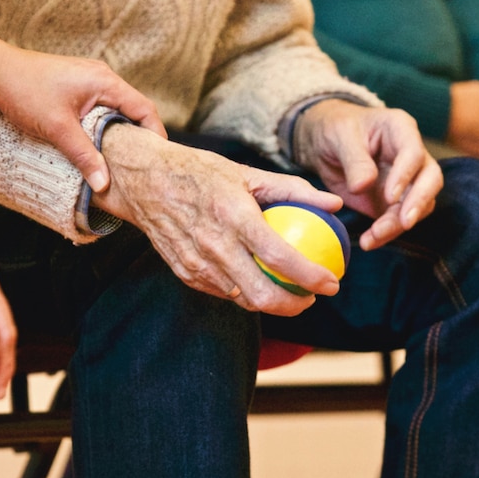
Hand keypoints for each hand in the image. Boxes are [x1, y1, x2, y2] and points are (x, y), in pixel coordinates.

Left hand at [0, 49, 166, 191]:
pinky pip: (101, 108)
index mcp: (106, 82)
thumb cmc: (25, 91)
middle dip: (139, 137)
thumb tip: (104, 184)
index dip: (155, 135)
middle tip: (141, 165)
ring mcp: (90, 80)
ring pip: (116, 110)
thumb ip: (84, 156)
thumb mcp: (58, 129)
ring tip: (120, 160)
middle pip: (134, 110)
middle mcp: (102, 77)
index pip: (145, 109)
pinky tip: (97, 145)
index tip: (157, 159)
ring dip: (119, 133)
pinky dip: (104, 126)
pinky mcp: (77, 86)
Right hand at [91, 124, 343, 316]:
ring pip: (243, 300)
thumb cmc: (200, 172)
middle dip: (295, 305)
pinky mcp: (185, 273)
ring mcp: (197, 264)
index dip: (311, 276)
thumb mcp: (247, 172)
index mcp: (233, 215)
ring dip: (271, 303)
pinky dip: (244, 292)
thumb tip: (334, 203)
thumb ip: (293, 189)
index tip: (332, 282)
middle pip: (262, 295)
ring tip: (290, 292)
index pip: (279, 257)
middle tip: (312, 297)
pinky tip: (258, 281)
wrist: (144, 181)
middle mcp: (214, 245)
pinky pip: (223, 292)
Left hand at [293, 99, 443, 250]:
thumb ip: (354, 160)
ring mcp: (407, 180)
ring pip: (418, 205)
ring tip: (374, 236)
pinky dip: (387, 233)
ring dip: (399, 224)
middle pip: (430, 179)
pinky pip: (399, 220)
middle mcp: (411, 155)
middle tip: (404, 223)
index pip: (414, 153)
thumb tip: (363, 186)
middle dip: (419, 202)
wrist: (324, 143)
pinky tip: (369, 241)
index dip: (405, 175)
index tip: (389, 196)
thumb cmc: (335, 129)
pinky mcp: (395, 201)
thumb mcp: (339, 137)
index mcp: (400, 129)